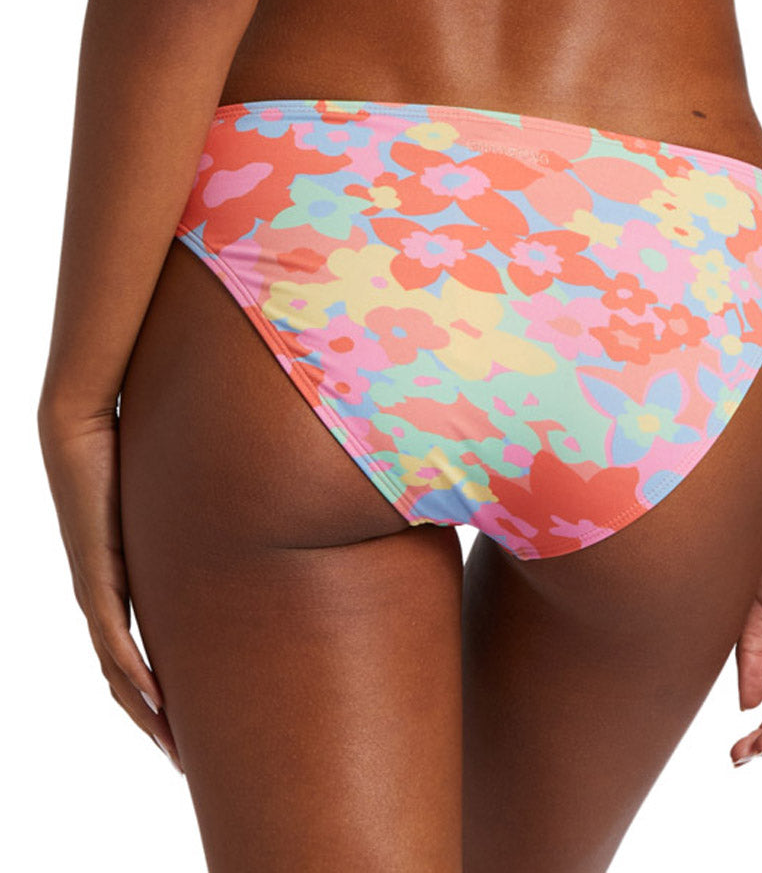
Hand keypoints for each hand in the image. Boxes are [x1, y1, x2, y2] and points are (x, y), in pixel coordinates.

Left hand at [37, 402, 183, 773]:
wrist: (83, 421)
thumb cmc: (134, 445)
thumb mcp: (181, 492)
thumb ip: (211, 507)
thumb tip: (261, 499)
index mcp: (124, 580)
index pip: (138, 653)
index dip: (161, 694)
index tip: (189, 721)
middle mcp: (105, 594)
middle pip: (125, 678)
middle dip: (153, 723)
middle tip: (184, 757)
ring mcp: (97, 589)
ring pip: (118, 672)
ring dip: (145, 716)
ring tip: (174, 748)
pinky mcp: (96, 576)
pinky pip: (115, 640)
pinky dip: (134, 677)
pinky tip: (156, 703)